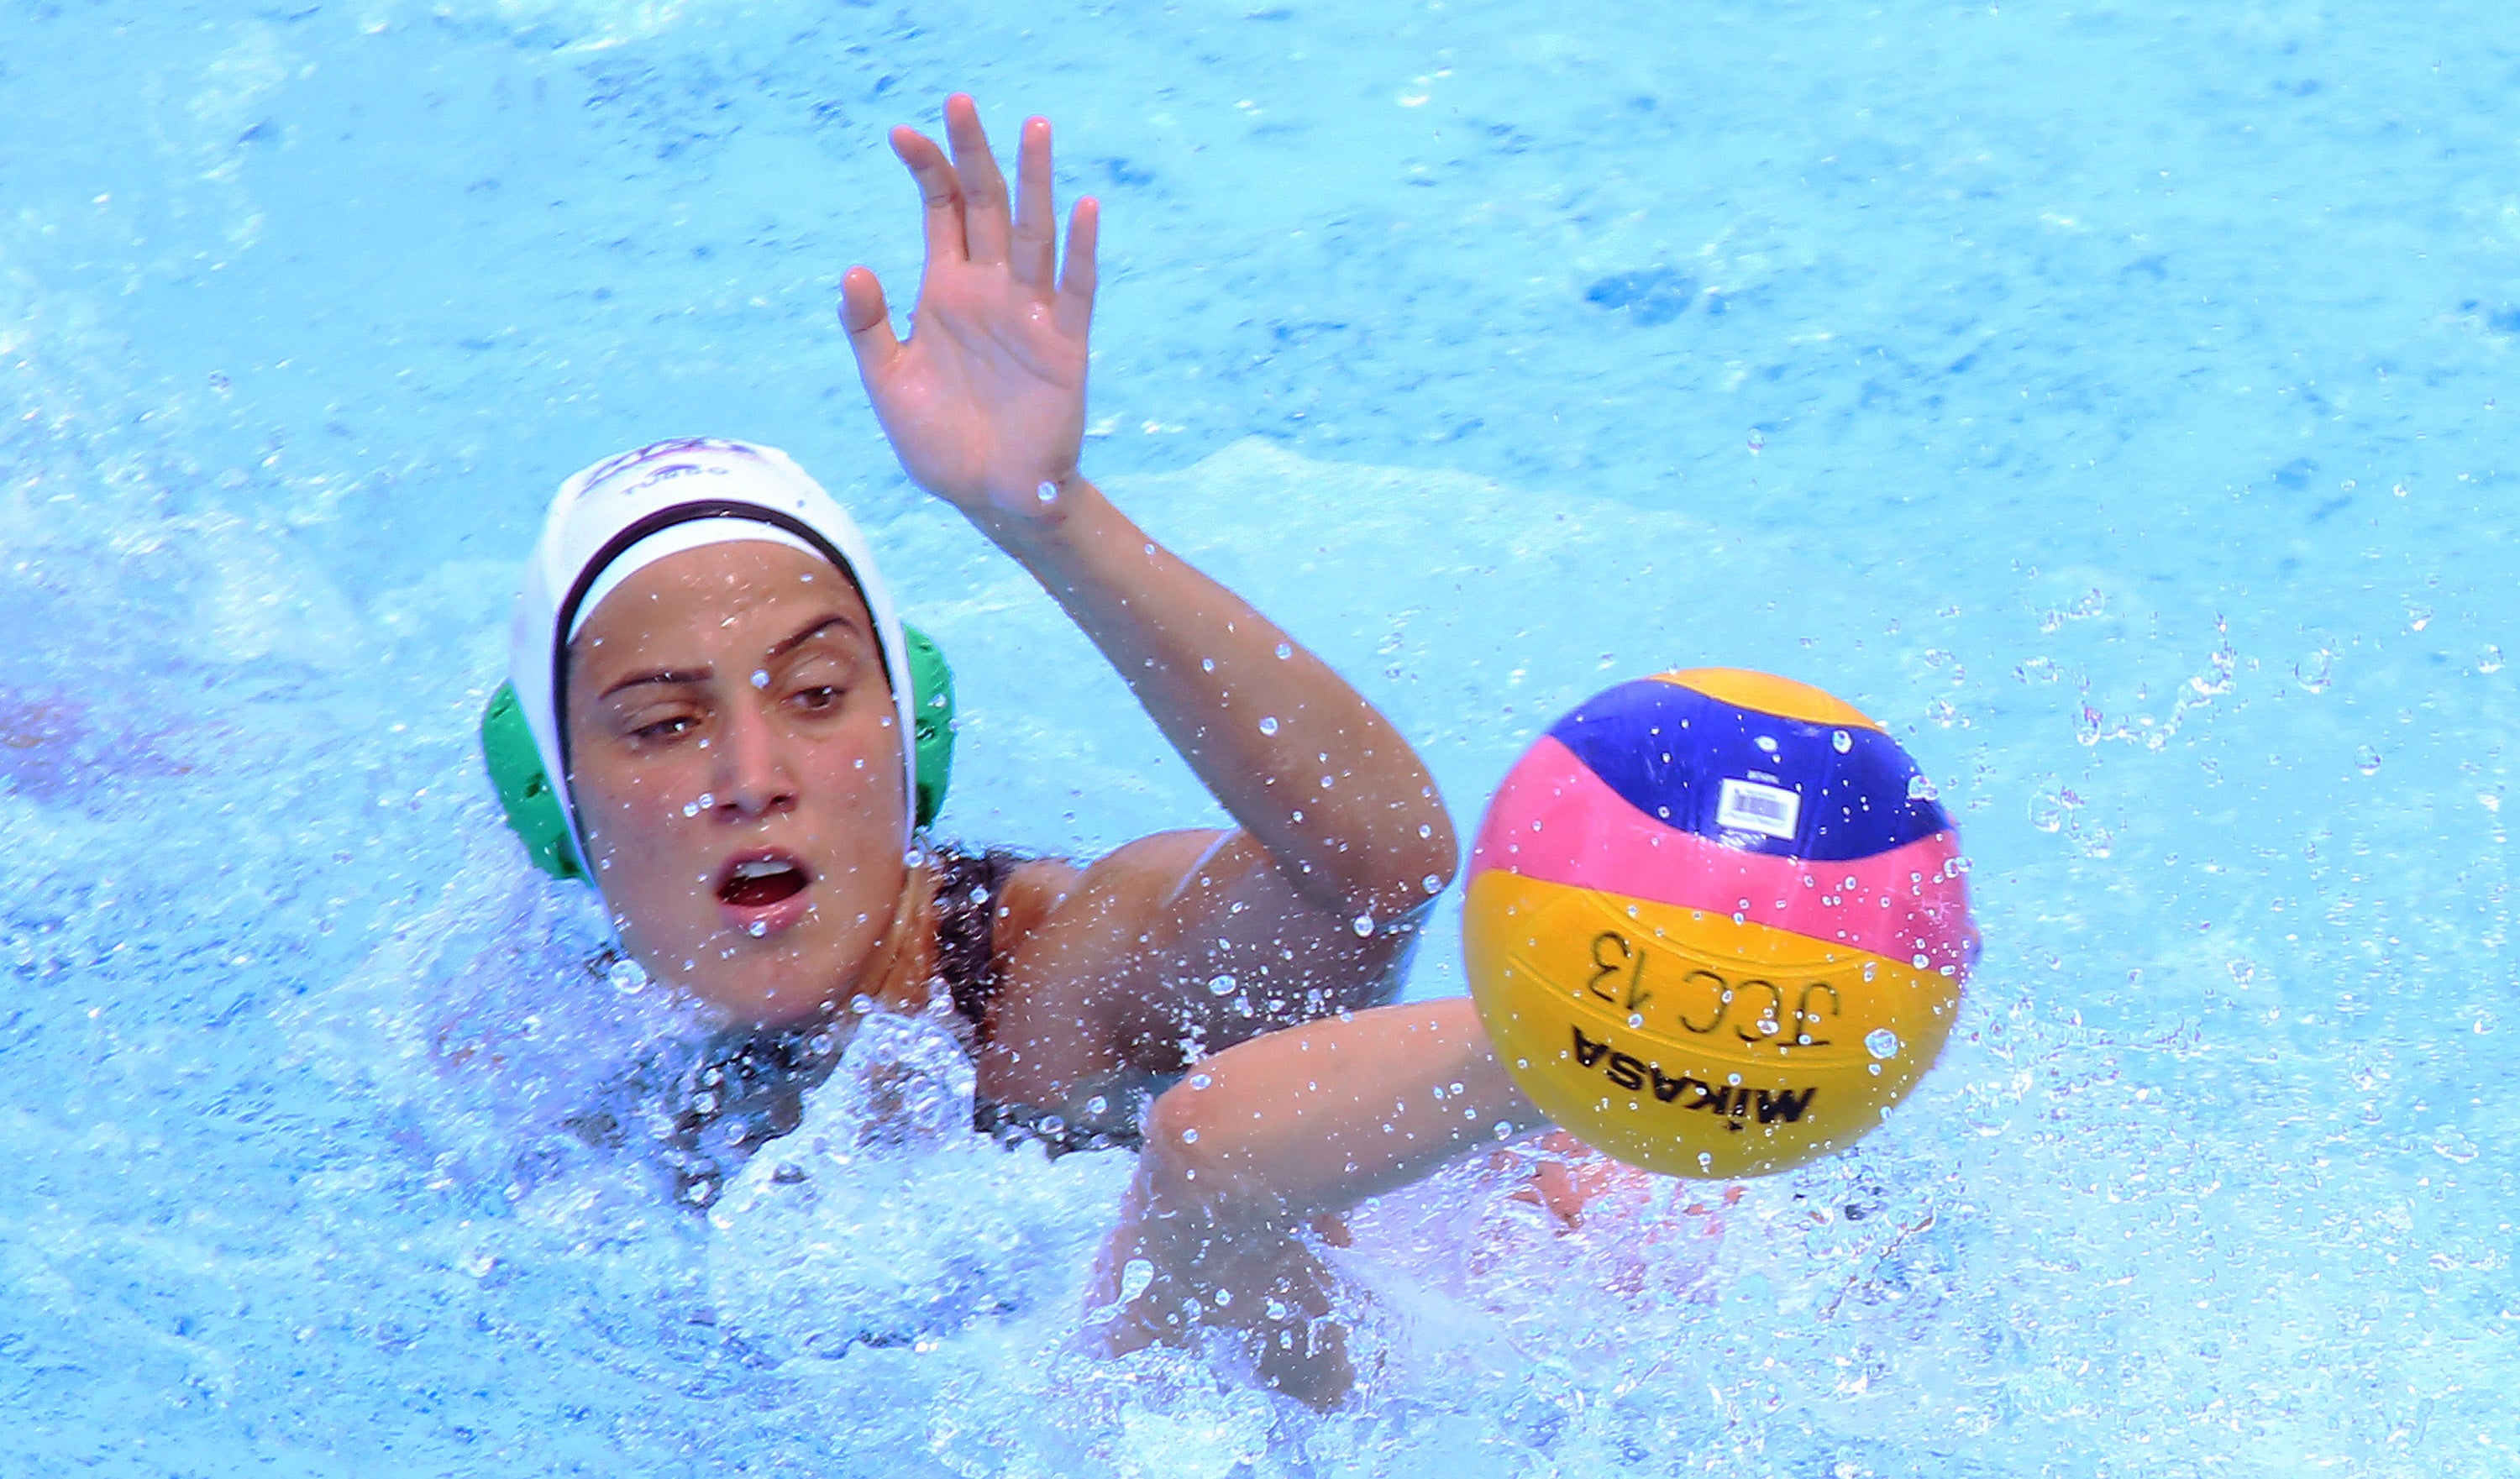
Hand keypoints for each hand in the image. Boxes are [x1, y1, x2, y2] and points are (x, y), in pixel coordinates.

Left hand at [840, 95, 1099, 519]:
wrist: (989, 498)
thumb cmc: (938, 442)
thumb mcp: (889, 383)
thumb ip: (870, 329)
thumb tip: (854, 270)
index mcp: (946, 293)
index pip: (941, 213)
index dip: (926, 171)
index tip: (902, 133)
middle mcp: (990, 292)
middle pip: (986, 206)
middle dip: (974, 154)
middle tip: (961, 101)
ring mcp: (1030, 314)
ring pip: (1033, 233)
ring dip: (1034, 182)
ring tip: (1034, 128)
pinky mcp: (1064, 347)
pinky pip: (1075, 290)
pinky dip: (1080, 251)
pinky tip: (1083, 209)